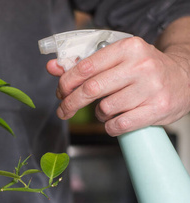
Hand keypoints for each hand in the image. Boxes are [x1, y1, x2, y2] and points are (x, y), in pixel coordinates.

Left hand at [46, 36, 189, 135]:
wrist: (184, 80)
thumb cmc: (143, 71)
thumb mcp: (116, 61)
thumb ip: (83, 65)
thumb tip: (52, 67)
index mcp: (127, 48)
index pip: (85, 67)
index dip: (66, 83)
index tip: (60, 93)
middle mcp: (141, 65)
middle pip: (90, 89)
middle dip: (70, 103)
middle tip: (63, 111)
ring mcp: (151, 88)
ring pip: (104, 108)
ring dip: (98, 113)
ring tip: (107, 109)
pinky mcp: (158, 109)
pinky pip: (118, 125)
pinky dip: (109, 126)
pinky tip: (114, 121)